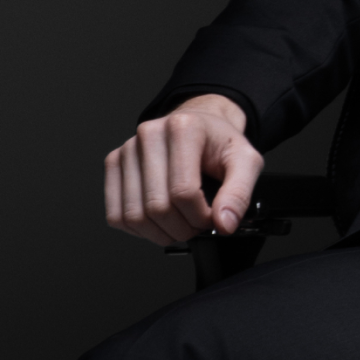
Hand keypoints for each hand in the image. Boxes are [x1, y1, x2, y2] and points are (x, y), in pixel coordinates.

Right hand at [104, 94, 262, 244]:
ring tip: (180, 221)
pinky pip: (116, 215)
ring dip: (161, 233)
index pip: (184, 192)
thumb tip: (224, 224)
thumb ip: (239, 194)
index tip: (212, 216)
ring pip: (134, 216)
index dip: (201, 217)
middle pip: (157, 207)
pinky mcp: (114, 163)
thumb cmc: (220, 143)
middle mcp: (149, 134)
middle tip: (197, 223)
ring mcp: (127, 149)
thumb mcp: (246, 162)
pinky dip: (139, 229)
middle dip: (182, 228)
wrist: (202, 127)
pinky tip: (159, 220)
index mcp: (183, 128)